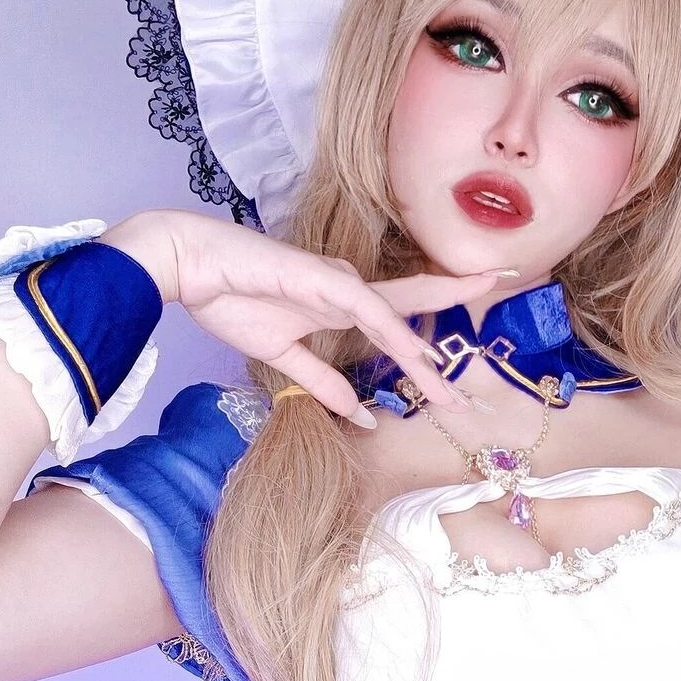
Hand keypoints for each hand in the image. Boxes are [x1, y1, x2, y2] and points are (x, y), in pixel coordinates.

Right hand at [111, 208, 509, 423]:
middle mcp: (347, 290)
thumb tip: (359, 413)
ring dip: (427, 357)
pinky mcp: (320, 280)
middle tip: (495, 328)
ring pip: (397, 319)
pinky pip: (366, 309)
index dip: (434, 338)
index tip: (463, 369)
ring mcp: (336, 283)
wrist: (186, 266)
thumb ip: (322, 383)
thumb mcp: (283, 357)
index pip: (401, 320)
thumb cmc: (229, 298)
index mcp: (340, 305)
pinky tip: (414, 354)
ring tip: (456, 390)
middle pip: (415, 305)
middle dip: (456, 317)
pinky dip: (393, 333)